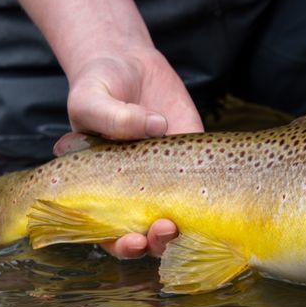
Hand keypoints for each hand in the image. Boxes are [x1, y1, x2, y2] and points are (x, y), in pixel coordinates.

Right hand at [53, 47, 200, 258]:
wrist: (127, 62)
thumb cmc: (98, 86)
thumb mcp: (90, 99)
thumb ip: (111, 117)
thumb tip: (154, 127)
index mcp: (101, 188)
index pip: (110, 232)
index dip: (121, 244)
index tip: (133, 240)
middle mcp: (136, 190)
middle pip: (149, 234)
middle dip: (158, 242)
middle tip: (165, 227)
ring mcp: (168, 176)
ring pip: (182, 217)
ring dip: (187, 226)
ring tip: (186, 218)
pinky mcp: (194, 156)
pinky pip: (208, 181)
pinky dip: (214, 192)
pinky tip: (215, 187)